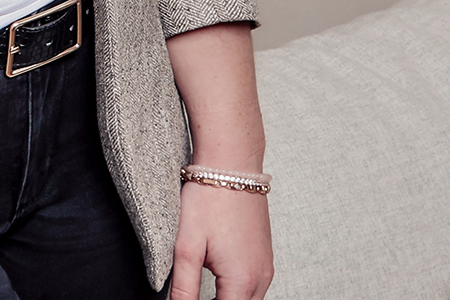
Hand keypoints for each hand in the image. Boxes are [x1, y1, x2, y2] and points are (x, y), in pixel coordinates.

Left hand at [169, 180, 272, 299]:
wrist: (233, 163)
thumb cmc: (209, 199)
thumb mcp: (187, 248)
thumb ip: (183, 289)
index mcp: (242, 281)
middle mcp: (261, 279)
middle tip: (190, 297)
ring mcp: (266, 268)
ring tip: (200, 295)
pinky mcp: (265, 257)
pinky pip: (253, 290)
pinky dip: (235, 294)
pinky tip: (215, 287)